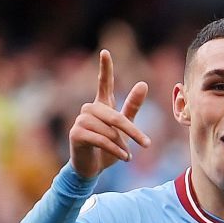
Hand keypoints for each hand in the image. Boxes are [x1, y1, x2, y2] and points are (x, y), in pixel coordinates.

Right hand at [70, 50, 149, 179]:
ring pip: (109, 130)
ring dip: (121, 144)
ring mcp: (80, 120)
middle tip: (147, 144)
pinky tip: (124, 157)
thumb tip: (143, 83)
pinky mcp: (76, 134)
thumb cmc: (107, 149)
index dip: (105, 68)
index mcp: (101, 105)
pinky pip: (101, 139)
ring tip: (127, 155)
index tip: (105, 52)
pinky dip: (115, 149)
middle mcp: (89, 109)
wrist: (90, 170)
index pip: (103, 83)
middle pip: (116, 117)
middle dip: (132, 131)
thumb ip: (132, 107)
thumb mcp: (124, 129)